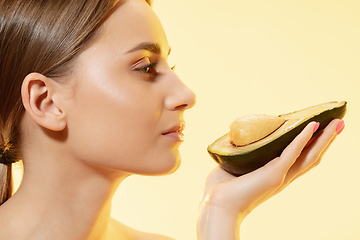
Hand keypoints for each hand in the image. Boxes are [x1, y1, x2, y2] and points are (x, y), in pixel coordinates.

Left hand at [197, 119, 343, 239]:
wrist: (216, 204)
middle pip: (311, 156)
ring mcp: (280, 175)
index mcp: (274, 174)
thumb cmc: (221, 188)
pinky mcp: (274, 173)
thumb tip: (240, 137)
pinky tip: (312, 125)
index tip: (319, 128)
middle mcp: (282, 176)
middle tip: (338, 123)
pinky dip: (303, 138)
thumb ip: (242, 152)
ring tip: (336, 122)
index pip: (299, 157)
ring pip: (310, 155)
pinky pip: (293, 152)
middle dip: (326, 139)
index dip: (311, 143)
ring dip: (324, 138)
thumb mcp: (235, 164)